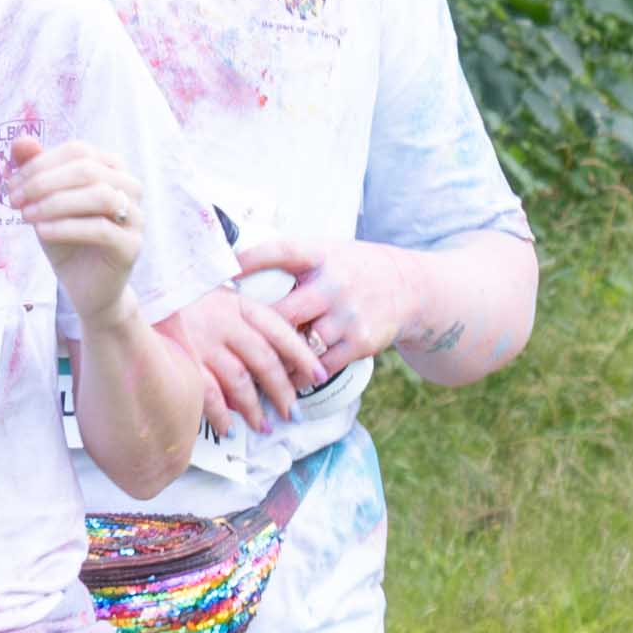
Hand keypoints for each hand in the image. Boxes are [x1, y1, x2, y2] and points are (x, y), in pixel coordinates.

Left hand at [1, 124, 150, 326]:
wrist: (84, 287)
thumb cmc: (65, 239)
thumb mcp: (44, 203)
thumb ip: (35, 171)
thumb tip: (20, 141)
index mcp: (112, 168)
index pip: (77, 150)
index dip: (40, 163)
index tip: (9, 184)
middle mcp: (129, 187)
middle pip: (87, 169)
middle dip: (43, 181)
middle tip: (13, 199)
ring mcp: (135, 216)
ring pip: (98, 195)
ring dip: (54, 203)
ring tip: (25, 216)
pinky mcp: (132, 246)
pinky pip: (101, 229)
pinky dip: (66, 227)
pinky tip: (41, 232)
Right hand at [152, 283, 325, 432]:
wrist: (141, 287)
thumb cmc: (181, 294)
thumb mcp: (217, 292)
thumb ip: (243, 315)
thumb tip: (273, 347)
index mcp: (238, 303)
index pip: (279, 330)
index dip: (303, 355)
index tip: (319, 376)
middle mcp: (224, 322)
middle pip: (264, 361)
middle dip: (282, 390)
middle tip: (294, 412)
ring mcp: (202, 342)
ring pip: (239, 381)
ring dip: (255, 408)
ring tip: (264, 427)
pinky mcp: (181, 359)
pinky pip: (207, 394)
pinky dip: (220, 415)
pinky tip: (229, 428)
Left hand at [227, 232, 418, 376]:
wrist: (409, 288)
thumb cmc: (353, 270)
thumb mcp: (327, 252)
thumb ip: (290, 261)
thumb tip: (235, 270)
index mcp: (322, 255)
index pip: (282, 252)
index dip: (251, 260)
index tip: (224, 272)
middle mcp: (335, 284)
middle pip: (284, 312)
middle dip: (256, 330)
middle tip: (229, 343)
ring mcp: (349, 315)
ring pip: (300, 345)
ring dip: (275, 359)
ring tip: (250, 371)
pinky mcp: (360, 342)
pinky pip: (321, 366)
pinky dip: (300, 375)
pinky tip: (284, 381)